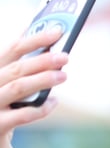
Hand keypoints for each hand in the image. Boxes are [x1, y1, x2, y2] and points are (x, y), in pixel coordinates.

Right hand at [0, 30, 66, 147]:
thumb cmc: (6, 105)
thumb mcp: (11, 83)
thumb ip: (25, 66)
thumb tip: (52, 42)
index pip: (12, 48)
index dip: (35, 38)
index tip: (58, 31)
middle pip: (17, 68)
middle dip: (43, 61)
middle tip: (65, 56)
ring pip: (18, 88)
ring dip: (43, 80)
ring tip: (64, 76)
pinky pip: (22, 115)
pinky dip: (41, 108)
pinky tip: (54, 101)